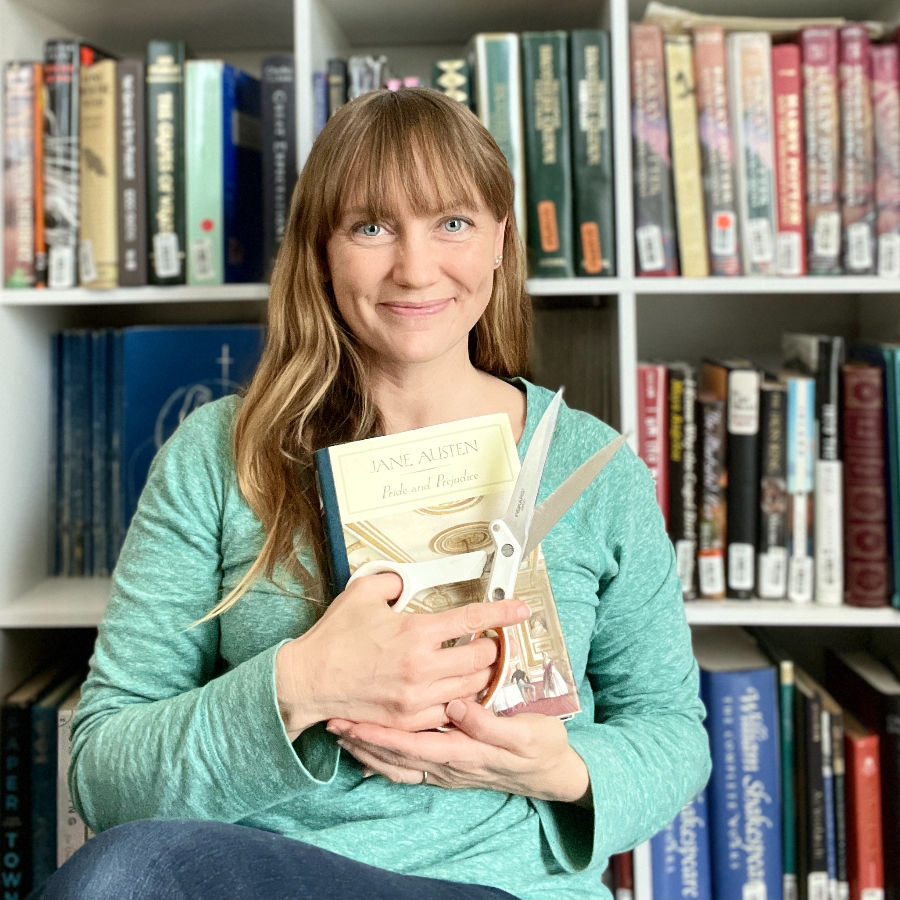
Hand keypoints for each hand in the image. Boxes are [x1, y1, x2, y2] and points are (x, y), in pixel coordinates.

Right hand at [275, 574, 531, 738]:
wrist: (308, 682)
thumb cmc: (333, 638)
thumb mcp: (362, 594)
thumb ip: (392, 581)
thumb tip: (406, 580)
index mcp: (415, 633)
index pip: (472, 619)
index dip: (502, 613)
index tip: (521, 610)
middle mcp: (422, 667)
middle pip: (482, 658)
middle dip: (492, 647)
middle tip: (486, 641)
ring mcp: (418, 699)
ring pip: (471, 688)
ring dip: (479, 674)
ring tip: (472, 664)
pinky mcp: (410, 721)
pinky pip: (450, 713)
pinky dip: (458, 700)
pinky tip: (451, 689)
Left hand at [327, 698, 590, 804]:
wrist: (553, 773)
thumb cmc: (540, 747)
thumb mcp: (525, 733)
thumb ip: (489, 723)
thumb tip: (455, 706)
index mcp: (463, 753)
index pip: (411, 745)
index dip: (379, 735)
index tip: (353, 722)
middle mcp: (449, 766)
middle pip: (396, 757)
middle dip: (363, 741)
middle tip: (334, 723)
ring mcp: (447, 770)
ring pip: (398, 765)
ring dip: (369, 751)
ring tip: (343, 734)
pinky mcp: (450, 768)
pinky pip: (409, 769)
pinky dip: (385, 762)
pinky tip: (369, 755)